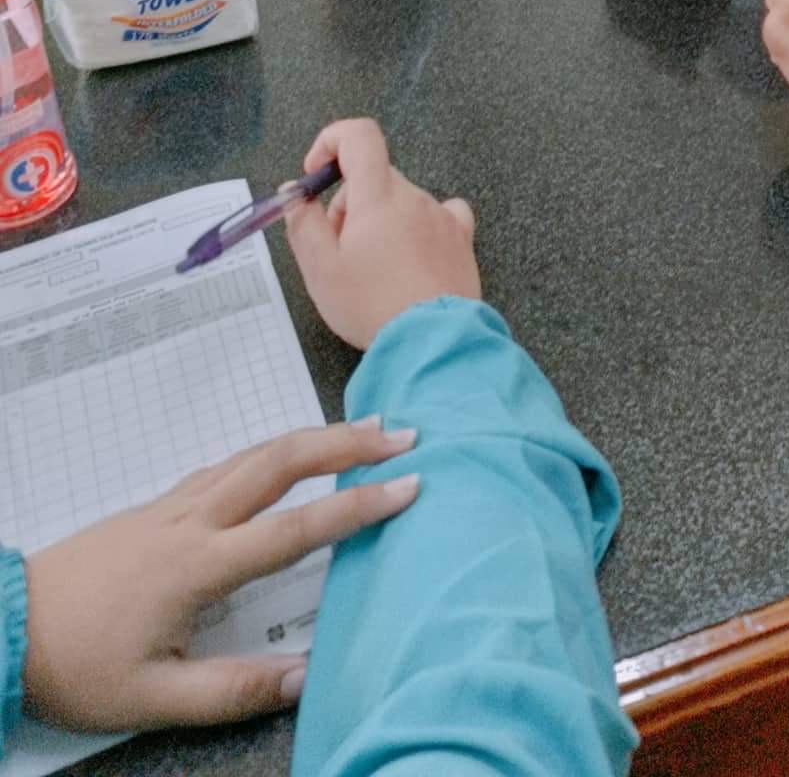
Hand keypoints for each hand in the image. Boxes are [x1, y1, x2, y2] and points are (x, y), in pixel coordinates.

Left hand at [23, 421, 418, 731]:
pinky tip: (286, 454)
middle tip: (400, 434)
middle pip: (281, 462)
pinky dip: (273, 447)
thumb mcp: (152, 699)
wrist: (6, 626)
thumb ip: (232, 690)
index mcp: (200, 566)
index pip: (295, 529)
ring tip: (363, 428)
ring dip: (314, 436)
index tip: (408, 486)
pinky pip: (228, 462)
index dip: (357, 507)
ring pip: (255, 452)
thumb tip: (305, 676)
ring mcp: (174, 505)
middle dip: (345, 443)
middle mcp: (194, 520)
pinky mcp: (158, 505)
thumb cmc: (79, 666)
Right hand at [285, 118, 480, 349]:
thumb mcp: (321, 269)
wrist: (432, 341)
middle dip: (349, 205)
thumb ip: (303, 223)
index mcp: (378, 195)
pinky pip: (437, 216)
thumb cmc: (371, 304)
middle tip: (340, 251)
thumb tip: (297, 191)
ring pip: (401, 201)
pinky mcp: (461, 237)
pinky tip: (412, 259)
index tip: (315, 175)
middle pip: (374, 178)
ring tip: (375, 271)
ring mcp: (442, 215)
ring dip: (381, 222)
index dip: (331, 142)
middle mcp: (414, 196)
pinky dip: (418, 228)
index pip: (359, 135)